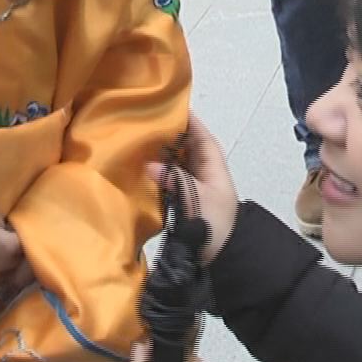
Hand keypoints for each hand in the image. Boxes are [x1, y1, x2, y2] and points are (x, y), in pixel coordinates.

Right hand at [151, 118, 239, 264]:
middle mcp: (205, 172)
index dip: (188, 120)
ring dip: (163, 152)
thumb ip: (174, 179)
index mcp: (214, 166)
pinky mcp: (184, 200)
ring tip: (140, 138)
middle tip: (147, 120)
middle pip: (187, 146)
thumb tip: (149, 166)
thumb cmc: (214, 222)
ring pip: (178, 162)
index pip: (201, 135)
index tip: (169, 104)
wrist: (221, 257)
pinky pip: (171, 178)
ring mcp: (194, 186)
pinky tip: (142, 166)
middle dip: (171, 134)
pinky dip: (159, 171)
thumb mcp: (196, 197)